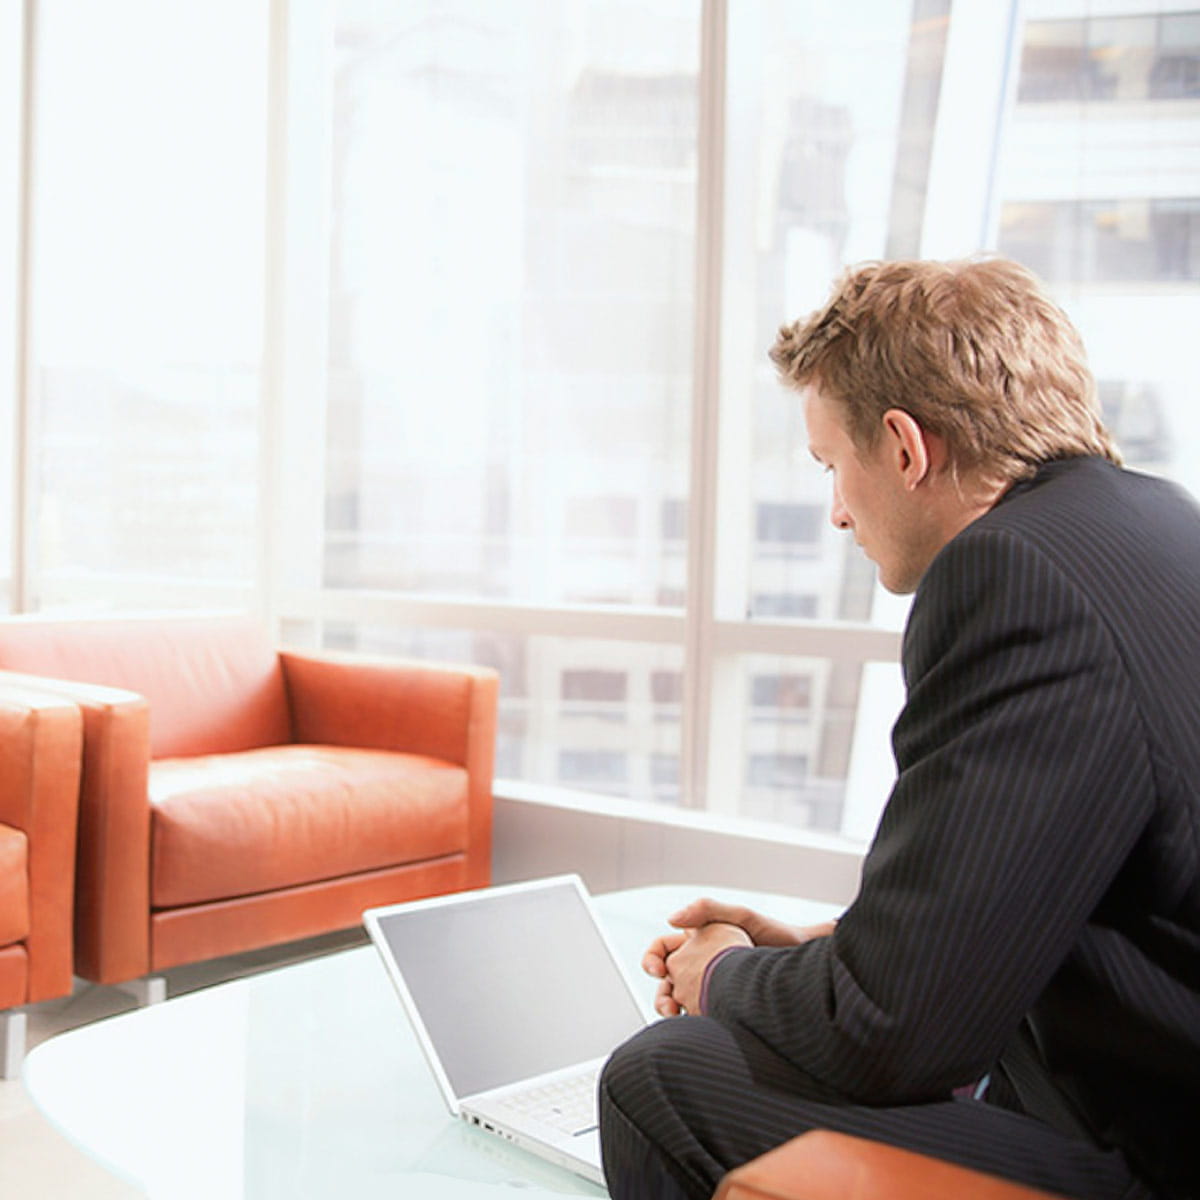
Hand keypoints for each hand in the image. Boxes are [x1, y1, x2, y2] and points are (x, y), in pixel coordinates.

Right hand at [641, 898, 837, 1017]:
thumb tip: (671, 919)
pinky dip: (691, 1021)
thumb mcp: (743, 916)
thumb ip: (707, 909)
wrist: (801, 965)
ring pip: (679, 999)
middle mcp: (702, 962)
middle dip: (661, 993)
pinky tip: (696, 1023)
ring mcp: (712, 984)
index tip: (659, 969)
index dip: (652, 958)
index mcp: (700, 938)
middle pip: (666, 979)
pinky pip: (698, 1014)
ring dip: (672, 1009)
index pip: (662, 948)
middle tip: (669, 1004)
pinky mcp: (723, 1005)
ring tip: (679, 1016)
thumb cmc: (778, 935)